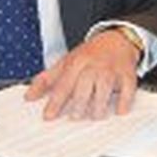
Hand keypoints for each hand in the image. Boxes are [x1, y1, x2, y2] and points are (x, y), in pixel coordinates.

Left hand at [25, 29, 140, 120]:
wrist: (116, 39)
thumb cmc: (89, 54)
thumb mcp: (65, 62)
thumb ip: (46, 80)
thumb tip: (29, 96)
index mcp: (76, 62)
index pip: (63, 85)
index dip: (55, 102)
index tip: (48, 116)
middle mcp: (93, 66)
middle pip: (84, 89)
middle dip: (78, 106)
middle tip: (74, 117)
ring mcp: (111, 70)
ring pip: (104, 91)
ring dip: (98, 107)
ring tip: (94, 115)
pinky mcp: (127, 74)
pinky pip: (127, 91)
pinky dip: (124, 103)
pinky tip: (119, 111)